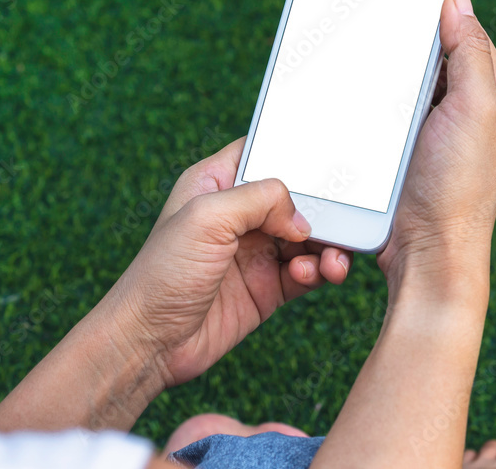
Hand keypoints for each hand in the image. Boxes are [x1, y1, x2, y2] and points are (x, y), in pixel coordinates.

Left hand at [99, 139, 352, 388]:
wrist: (150, 342)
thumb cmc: (162, 274)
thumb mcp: (205, 218)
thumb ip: (258, 198)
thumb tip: (301, 215)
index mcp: (216, 183)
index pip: (264, 152)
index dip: (295, 154)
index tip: (328, 162)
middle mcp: (238, 214)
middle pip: (297, 197)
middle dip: (323, 206)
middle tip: (345, 217)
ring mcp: (255, 251)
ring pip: (308, 236)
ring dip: (328, 243)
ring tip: (332, 258)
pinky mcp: (267, 287)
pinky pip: (308, 271)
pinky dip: (320, 271)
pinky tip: (314, 274)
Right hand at [377, 0, 495, 301]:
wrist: (426, 251)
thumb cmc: (458, 187)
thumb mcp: (475, 110)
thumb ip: (471, 53)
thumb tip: (458, 0)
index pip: (469, 35)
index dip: (441, 11)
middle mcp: (469, 110)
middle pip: (433, 55)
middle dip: (406, 40)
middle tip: (372, 15)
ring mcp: (435, 129)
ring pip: (406, 80)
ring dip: (385, 71)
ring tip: (357, 50)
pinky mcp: (405, 148)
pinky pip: (386, 108)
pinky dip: (372, 98)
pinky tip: (352, 89)